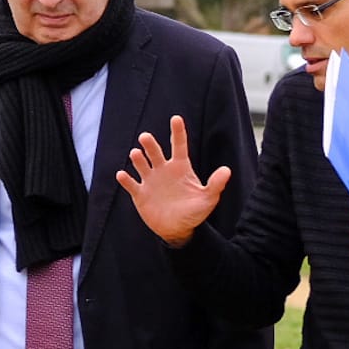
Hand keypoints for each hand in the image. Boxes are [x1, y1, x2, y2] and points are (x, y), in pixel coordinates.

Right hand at [117, 116, 231, 245]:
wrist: (178, 230)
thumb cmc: (195, 212)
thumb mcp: (208, 199)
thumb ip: (216, 184)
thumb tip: (227, 170)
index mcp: (180, 167)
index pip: (178, 145)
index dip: (178, 132)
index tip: (176, 118)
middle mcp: (163, 170)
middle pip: (155, 152)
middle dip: (149, 144)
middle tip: (145, 137)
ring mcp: (150, 181)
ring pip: (141, 164)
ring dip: (137, 159)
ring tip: (136, 154)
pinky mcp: (140, 194)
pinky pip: (131, 184)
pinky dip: (126, 179)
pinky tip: (122, 174)